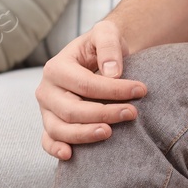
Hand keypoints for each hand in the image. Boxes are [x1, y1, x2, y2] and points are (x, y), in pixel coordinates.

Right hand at [34, 19, 146, 159]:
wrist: (96, 55)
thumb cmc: (102, 45)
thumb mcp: (106, 33)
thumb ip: (109, 45)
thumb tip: (113, 72)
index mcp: (56, 67)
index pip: (85, 84)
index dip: (114, 90)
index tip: (141, 90)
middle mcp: (46, 90)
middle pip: (71, 109)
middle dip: (103, 113)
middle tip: (132, 113)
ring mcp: (46, 109)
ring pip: (58, 129)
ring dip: (84, 134)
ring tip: (109, 133)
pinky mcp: (50, 122)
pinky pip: (47, 140)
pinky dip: (55, 149)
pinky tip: (70, 155)